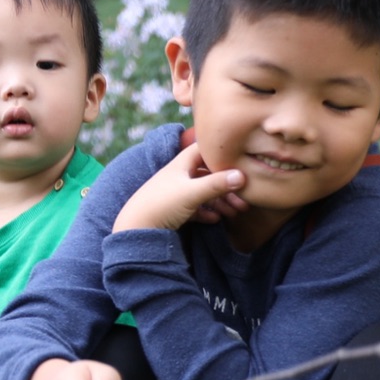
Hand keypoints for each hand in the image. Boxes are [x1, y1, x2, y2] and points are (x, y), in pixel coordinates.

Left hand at [113, 139, 247, 232]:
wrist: (135, 229)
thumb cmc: (161, 205)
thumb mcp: (192, 192)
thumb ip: (217, 184)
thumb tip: (242, 175)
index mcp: (181, 164)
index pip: (204, 149)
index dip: (221, 152)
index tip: (240, 159)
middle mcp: (178, 175)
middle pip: (208, 174)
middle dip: (227, 185)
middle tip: (245, 198)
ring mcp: (175, 193)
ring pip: (203, 192)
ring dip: (220, 201)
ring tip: (236, 212)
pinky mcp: (172, 210)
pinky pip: (194, 208)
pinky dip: (206, 212)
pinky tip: (216, 219)